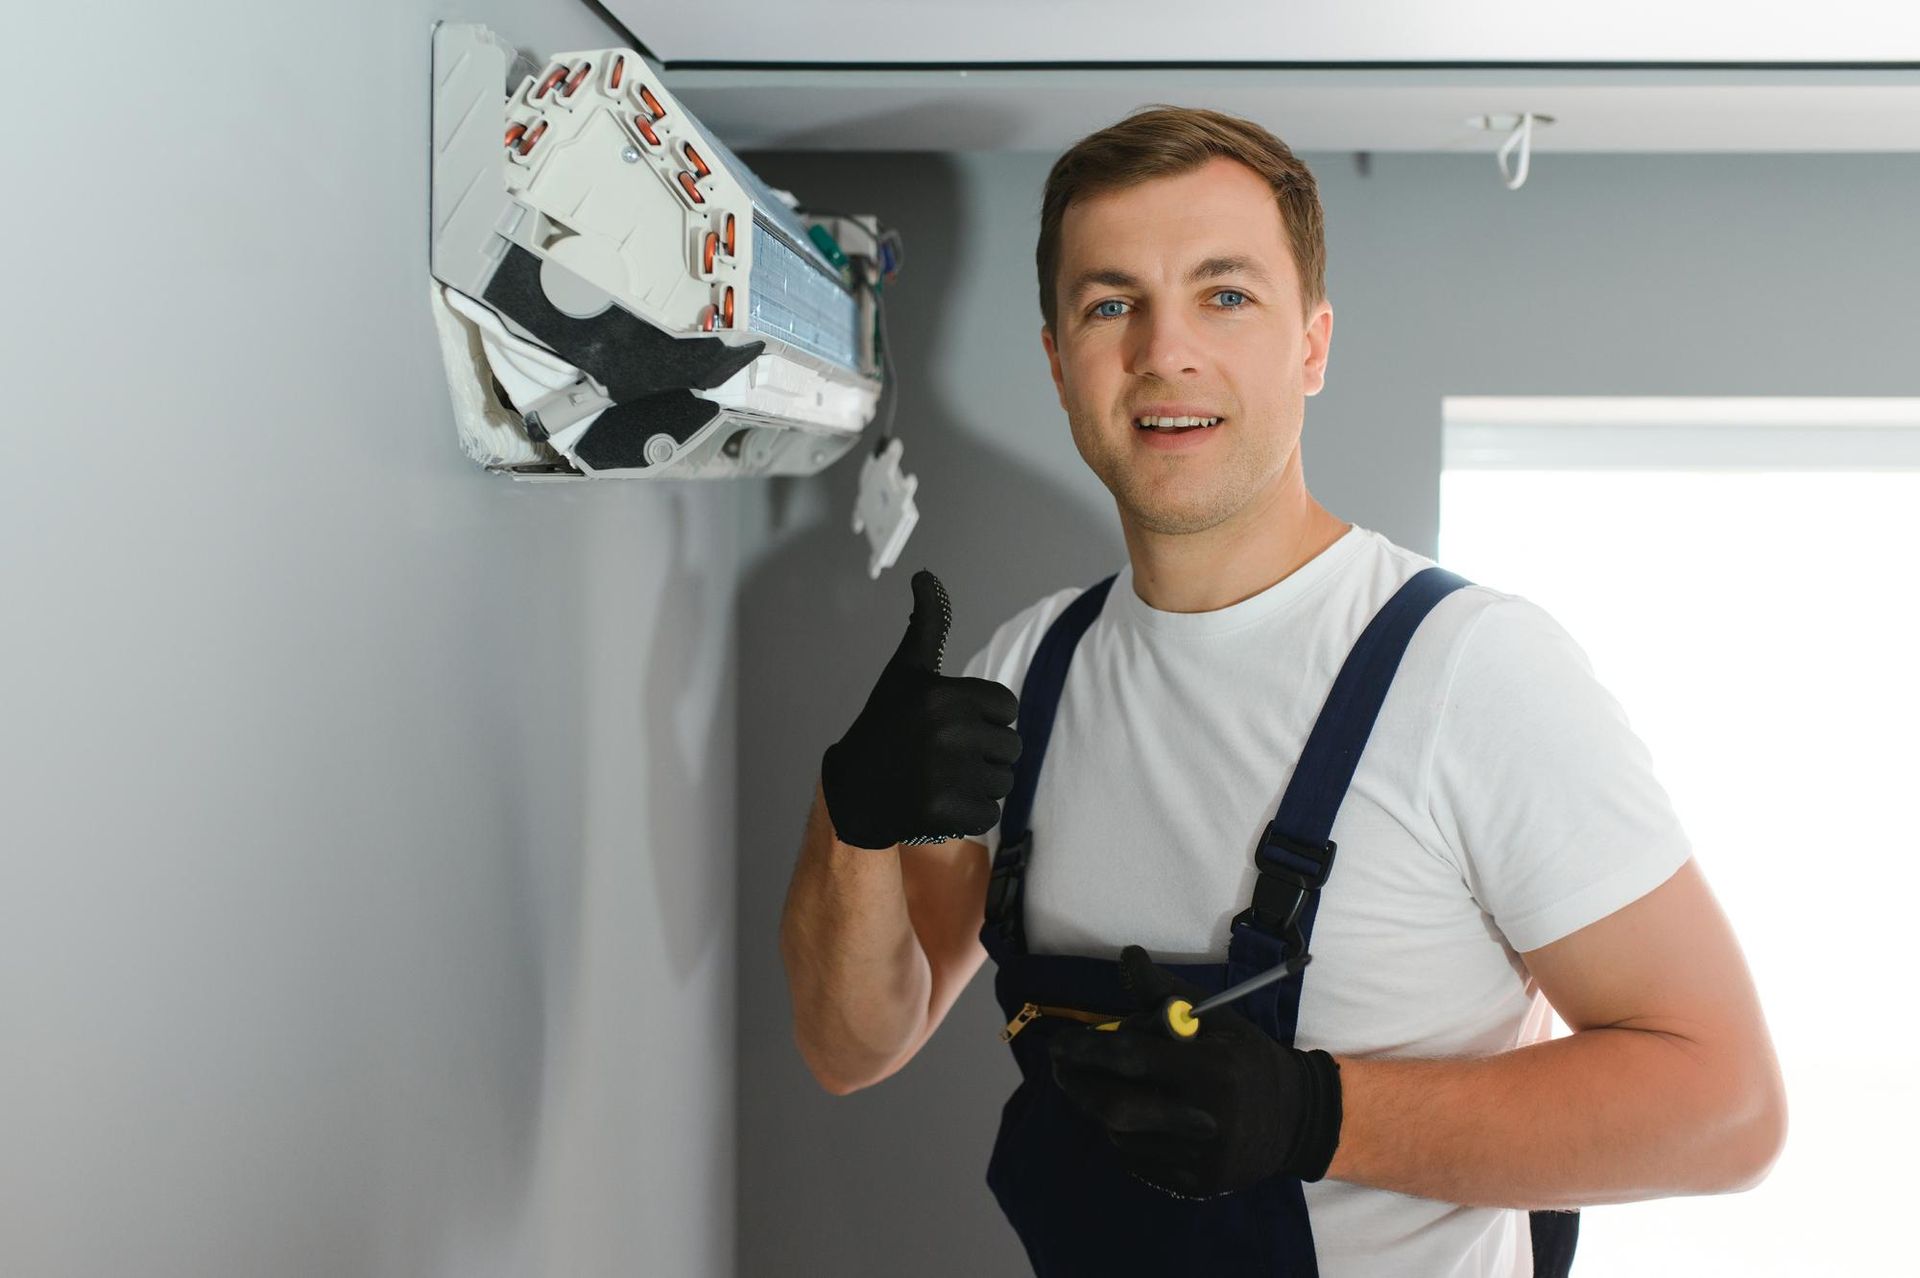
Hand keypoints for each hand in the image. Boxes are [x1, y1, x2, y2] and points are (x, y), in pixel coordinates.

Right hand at [820, 570, 1021, 848]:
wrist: (854, 790)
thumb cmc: (887, 725)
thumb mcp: (906, 670)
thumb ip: (927, 623)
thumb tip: (925, 575)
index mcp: (943, 695)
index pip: (1006, 707)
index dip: (985, 717)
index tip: (953, 723)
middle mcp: (946, 733)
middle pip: (1010, 747)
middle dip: (985, 753)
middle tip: (947, 755)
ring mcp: (944, 775)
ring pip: (1003, 781)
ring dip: (980, 783)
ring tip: (944, 777)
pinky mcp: (944, 812)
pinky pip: (989, 814)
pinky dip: (971, 813)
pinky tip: (941, 801)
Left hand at [1046, 945, 1343, 1197]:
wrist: (1297, 1119)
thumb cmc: (1249, 1060)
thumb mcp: (1218, 1019)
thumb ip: (1167, 994)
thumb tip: (1127, 957)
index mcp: (1211, 1071)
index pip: (1132, 1060)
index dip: (1088, 1050)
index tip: (1060, 1043)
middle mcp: (1203, 1119)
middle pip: (1116, 1108)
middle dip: (1079, 1086)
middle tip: (1061, 1068)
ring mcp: (1199, 1158)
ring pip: (1122, 1136)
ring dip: (1101, 1109)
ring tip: (1103, 1088)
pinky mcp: (1195, 1184)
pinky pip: (1138, 1161)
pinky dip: (1123, 1137)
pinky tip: (1131, 1118)